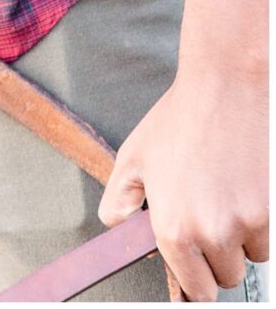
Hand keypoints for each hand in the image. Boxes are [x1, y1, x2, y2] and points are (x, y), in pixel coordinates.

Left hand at [98, 61, 268, 299]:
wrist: (225, 87)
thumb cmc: (180, 119)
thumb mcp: (134, 156)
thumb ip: (119, 199)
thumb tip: (116, 223)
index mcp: (173, 228)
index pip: (195, 289)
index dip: (196, 278)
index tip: (198, 270)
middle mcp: (210, 233)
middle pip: (225, 277)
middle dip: (219, 256)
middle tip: (209, 218)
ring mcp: (245, 223)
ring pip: (251, 257)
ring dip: (243, 239)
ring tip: (226, 197)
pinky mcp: (270, 211)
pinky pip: (268, 237)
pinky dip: (261, 223)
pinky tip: (244, 190)